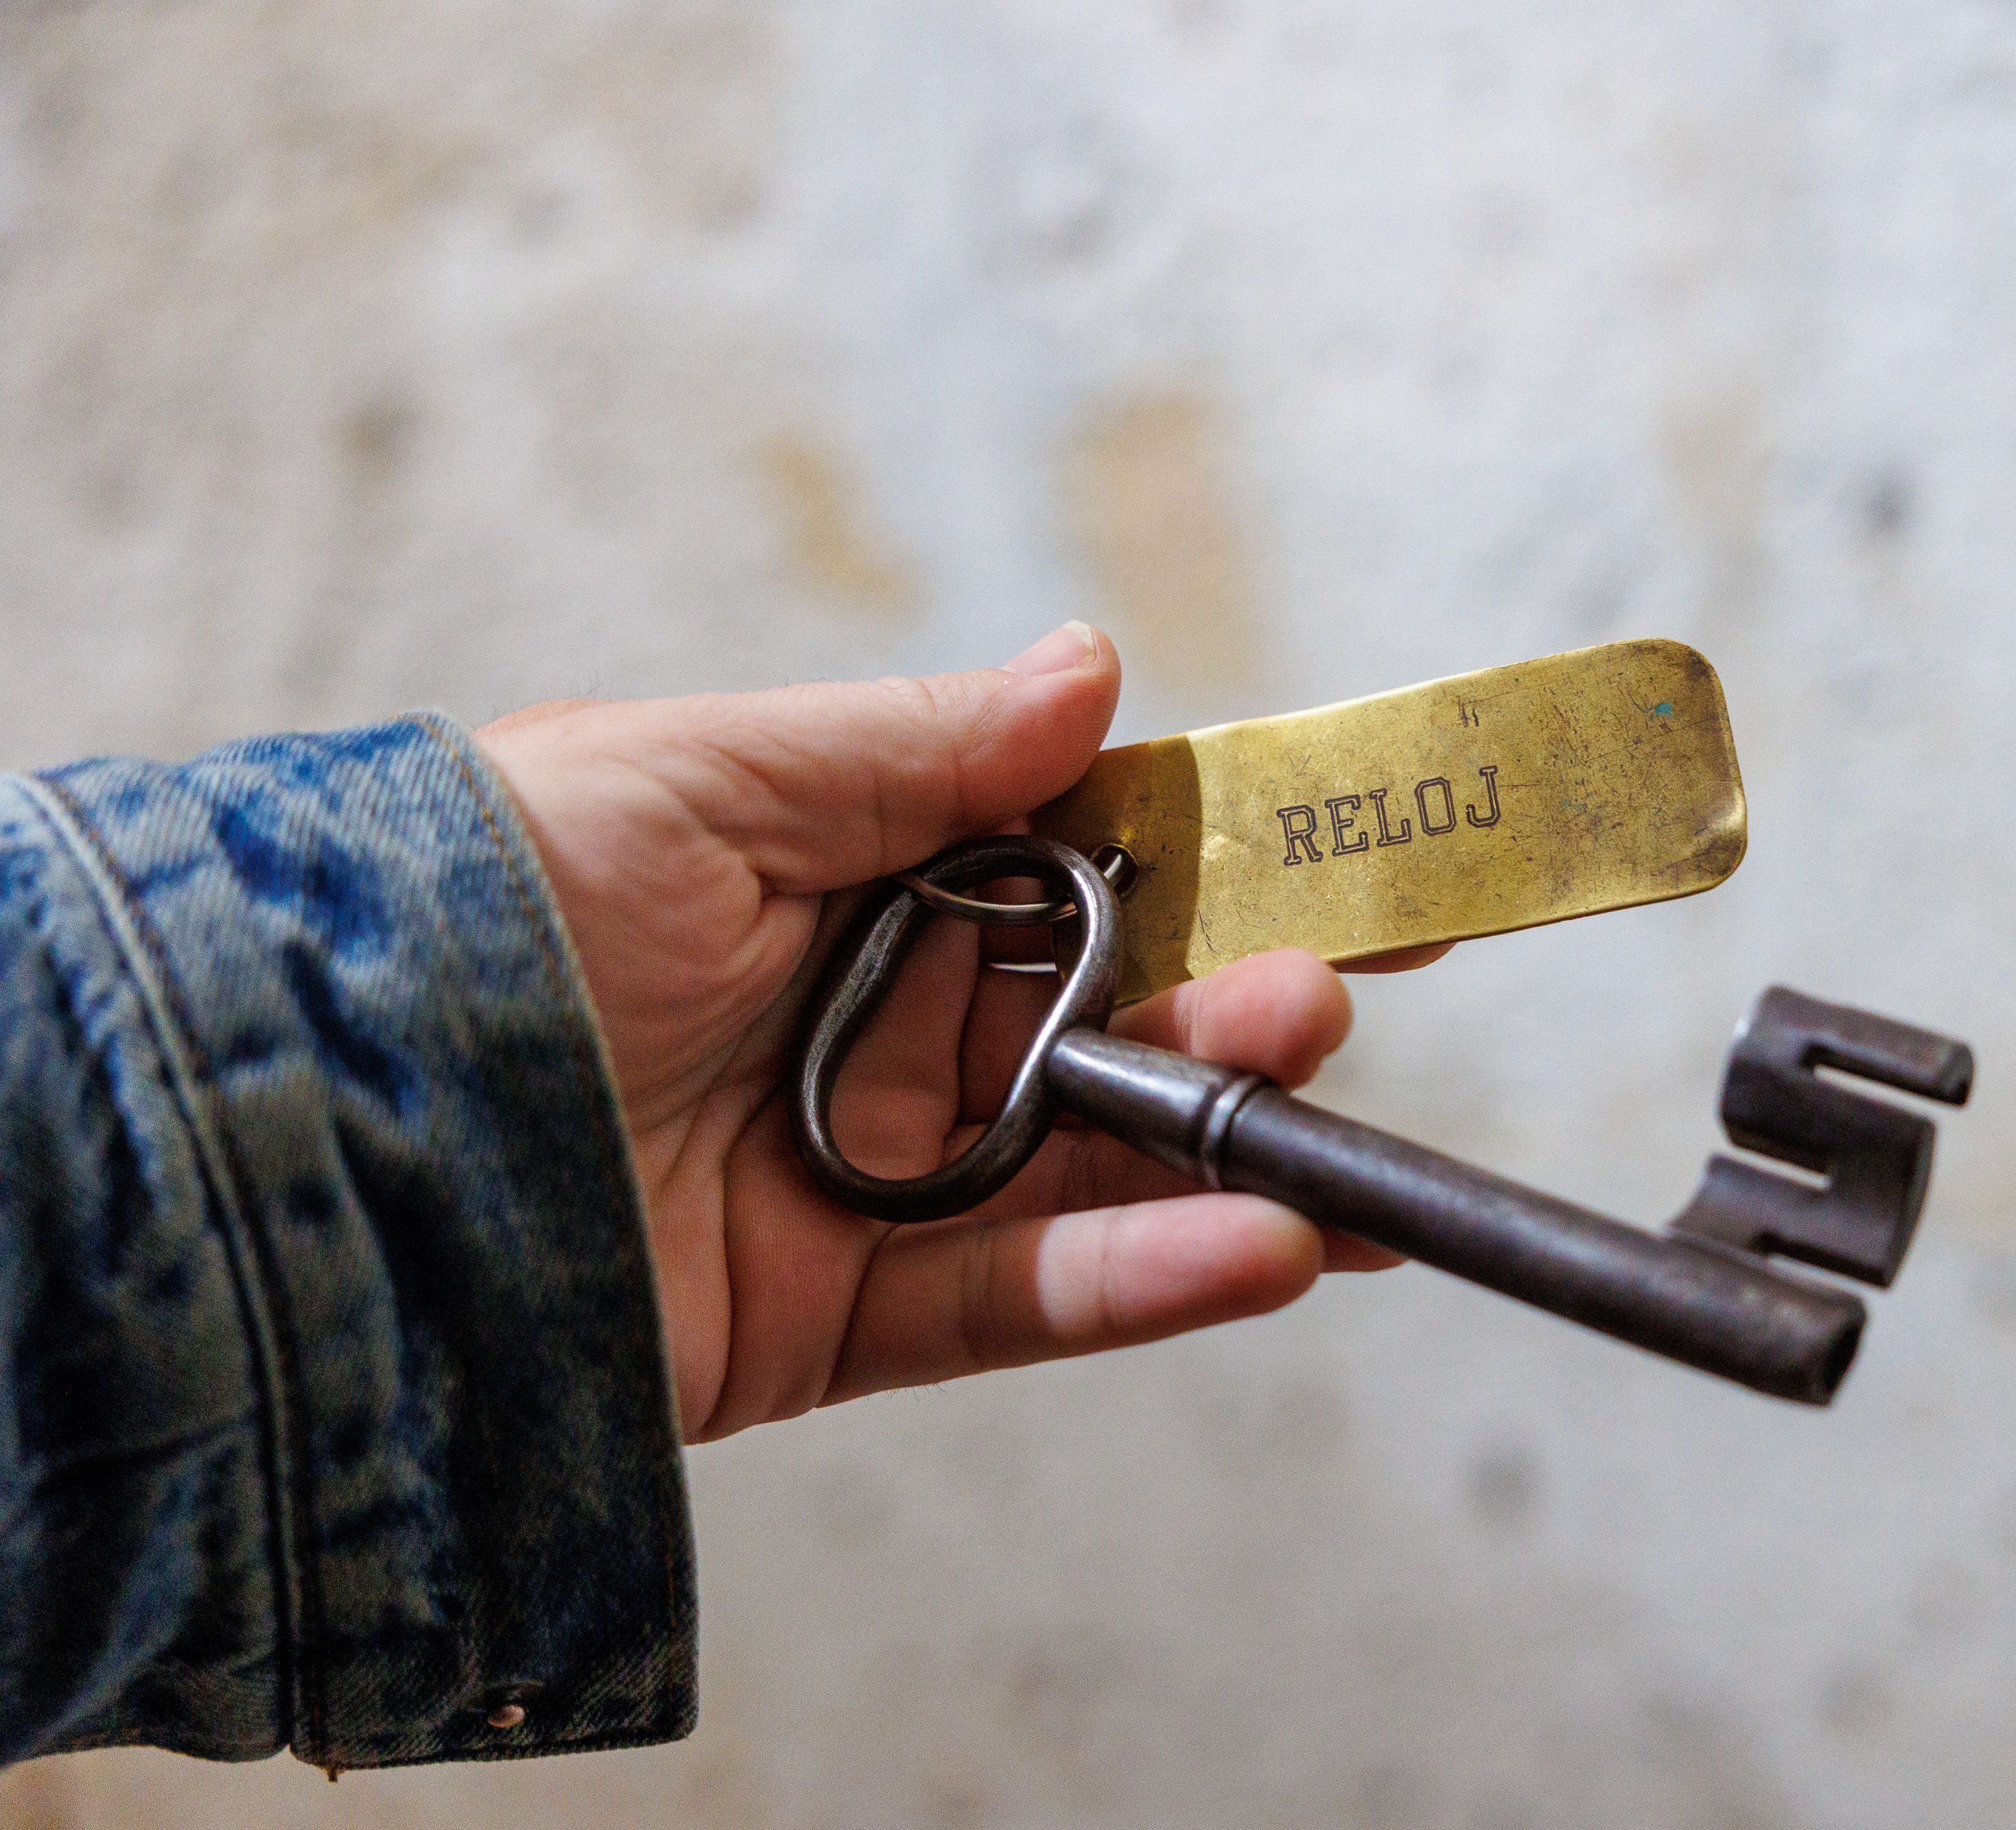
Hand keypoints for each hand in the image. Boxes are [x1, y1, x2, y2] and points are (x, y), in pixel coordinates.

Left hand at [476, 624, 1411, 1442]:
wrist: (304, 1131)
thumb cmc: (475, 908)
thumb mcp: (695, 775)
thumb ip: (911, 746)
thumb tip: (1094, 668)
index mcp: (847, 880)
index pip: (1079, 866)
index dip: (1218, 862)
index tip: (1350, 855)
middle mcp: (872, 1029)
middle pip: (1109, 1025)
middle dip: (1237, 1007)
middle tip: (1331, 990)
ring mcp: (864, 1183)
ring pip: (1094, 1170)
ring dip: (1229, 1149)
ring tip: (1330, 1127)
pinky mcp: (834, 1324)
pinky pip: (1019, 1301)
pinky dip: (1146, 1278)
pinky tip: (1262, 1244)